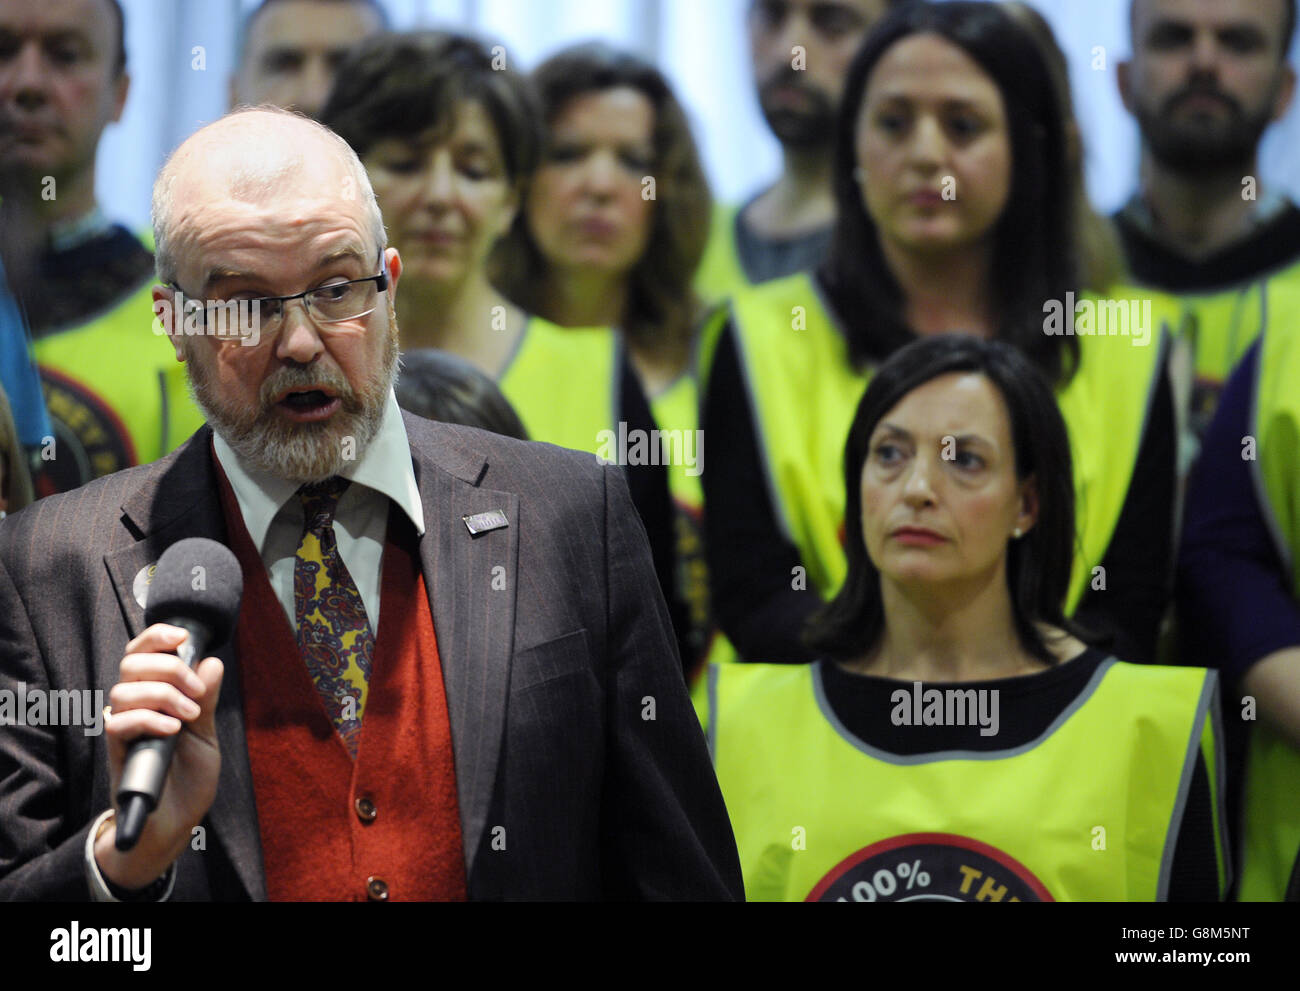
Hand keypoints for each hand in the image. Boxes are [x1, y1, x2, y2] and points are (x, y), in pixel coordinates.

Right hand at [94, 624, 223, 891]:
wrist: (175, 822)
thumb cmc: (188, 777)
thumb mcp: (207, 734)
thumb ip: (208, 700)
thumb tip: (212, 662)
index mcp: (155, 696)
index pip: (143, 653)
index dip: (156, 637)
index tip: (181, 636)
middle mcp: (134, 707)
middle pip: (131, 664)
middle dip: (168, 667)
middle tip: (196, 692)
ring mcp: (124, 729)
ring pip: (123, 691)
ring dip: (162, 694)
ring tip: (189, 716)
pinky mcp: (117, 752)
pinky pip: (118, 724)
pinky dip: (148, 720)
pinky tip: (172, 729)